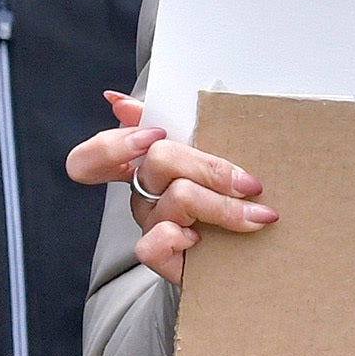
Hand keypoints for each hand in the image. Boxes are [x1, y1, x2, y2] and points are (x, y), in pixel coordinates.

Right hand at [70, 90, 276, 283]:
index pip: (96, 154)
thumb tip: (119, 100)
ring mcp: (150, 223)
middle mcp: (144, 192)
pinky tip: (202, 241)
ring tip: (258, 216)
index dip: (114, 143)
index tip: (155, 134)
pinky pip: (155, 242)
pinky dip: (181, 239)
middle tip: (249, 184)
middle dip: (212, 169)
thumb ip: (176, 121)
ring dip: (225, 207)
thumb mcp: (212, 155)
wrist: (246, 252)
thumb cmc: (229, 198)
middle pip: (159, 159)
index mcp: (149, 164)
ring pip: (178, 198)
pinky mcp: (159, 254)